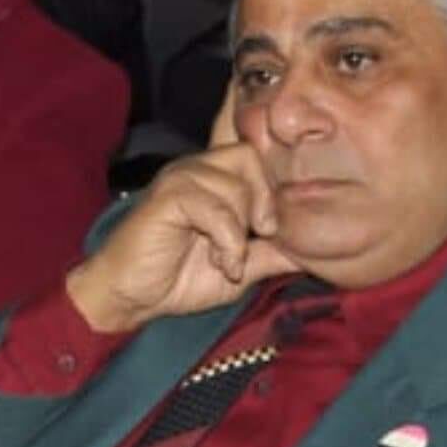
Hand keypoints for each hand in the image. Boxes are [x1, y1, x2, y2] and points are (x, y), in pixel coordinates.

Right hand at [67, 143, 299, 332]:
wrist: (132, 298)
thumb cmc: (181, 279)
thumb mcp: (242, 267)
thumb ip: (274, 253)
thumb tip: (313, 249)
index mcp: (215, 177)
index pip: (251, 148)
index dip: (267, 176)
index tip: (268, 219)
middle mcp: (198, 168)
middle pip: (251, 157)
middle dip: (263, 201)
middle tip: (259, 236)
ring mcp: (181, 178)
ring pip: (236, 185)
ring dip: (241, 232)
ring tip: (228, 260)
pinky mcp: (168, 197)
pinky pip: (216, 208)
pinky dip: (228, 240)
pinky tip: (219, 262)